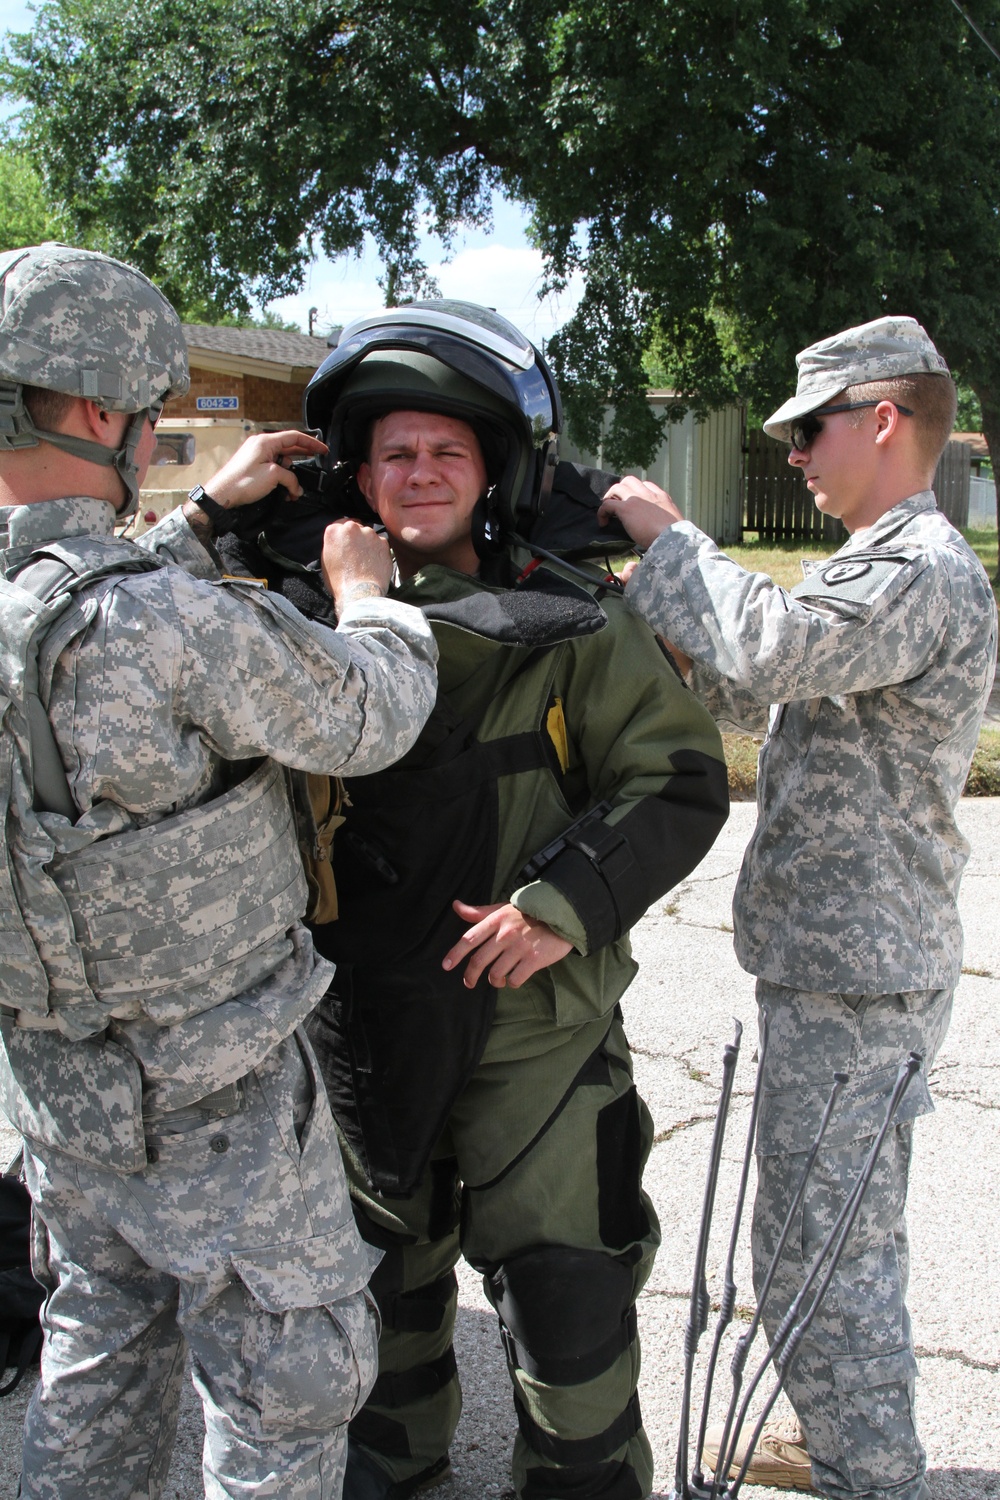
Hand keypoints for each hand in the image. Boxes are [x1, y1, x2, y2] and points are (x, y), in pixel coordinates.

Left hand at [206, 430, 328, 509]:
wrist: (222, 494)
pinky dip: (281, 477)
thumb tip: (296, 486)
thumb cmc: (241, 482)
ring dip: (290, 474)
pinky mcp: (254, 466)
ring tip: (294, 489)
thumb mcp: (273, 476)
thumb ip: (290, 478)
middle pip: (289, 448)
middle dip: (303, 458)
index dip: (311, 443)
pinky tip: (285, 490)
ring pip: (282, 461)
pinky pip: (273, 468)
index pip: (294, 437)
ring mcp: (256, 455)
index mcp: (265, 441)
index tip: (322, 449)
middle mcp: (261, 445)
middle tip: (317, 460)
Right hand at [321, 518, 392, 612]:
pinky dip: (378, 550)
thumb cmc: (340, 581)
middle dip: (356, 537)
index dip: (344, 535)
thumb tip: (340, 542)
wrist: (360, 593)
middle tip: (356, 553)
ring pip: (369, 535)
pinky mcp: (383, 542)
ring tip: (366, 561)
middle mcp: (352, 527)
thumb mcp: (326, 560)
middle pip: (356, 527)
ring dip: (368, 543)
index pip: (340, 524)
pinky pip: (380, 543)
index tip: (347, 541)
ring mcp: (369, 534)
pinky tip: (374, 563)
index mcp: (334, 531)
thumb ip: (333, 544)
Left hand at [442, 901, 572, 988]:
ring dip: (494, 981)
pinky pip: (515, 980)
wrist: (561, 915)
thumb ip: (479, 912)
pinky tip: (514, 979)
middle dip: (470, 976)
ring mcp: (519, 948)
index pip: (469, 938)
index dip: (455, 953)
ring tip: (497, 980)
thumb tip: (456, 906)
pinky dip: (511, 983)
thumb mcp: (503, 908)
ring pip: (496, 974)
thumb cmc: (528, 914)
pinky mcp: (534, 959)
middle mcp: (505, 934)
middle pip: (479, 961)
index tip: (446, 966)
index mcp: (495, 920)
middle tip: (469, 983)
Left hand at [598, 476, 682, 549]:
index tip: (634, 504)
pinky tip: (603, 522)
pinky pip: (607, 504)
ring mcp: (636, 498)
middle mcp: (648, 493)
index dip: (637, 492)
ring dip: (610, 498)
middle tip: (618, 505)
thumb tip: (660, 530)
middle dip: (621, 490)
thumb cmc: (675, 536)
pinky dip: (602, 512)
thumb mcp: (673, 522)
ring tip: (608, 512)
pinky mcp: (626, 508)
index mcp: (661, 496)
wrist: (673, 538)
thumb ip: (664, 520)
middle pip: (629, 481)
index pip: (646, 485)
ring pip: (617, 487)